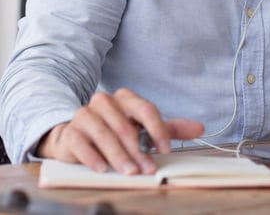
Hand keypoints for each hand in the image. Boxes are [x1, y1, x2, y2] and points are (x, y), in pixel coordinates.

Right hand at [37, 88, 203, 174]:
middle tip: (148, 169)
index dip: (157, 129)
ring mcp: (84, 115)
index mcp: (124, 99)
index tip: (165, 149)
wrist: (76, 135)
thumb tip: (199, 128)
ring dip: (118, 155)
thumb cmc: (114, 131)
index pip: (145, 108)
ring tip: (129, 171)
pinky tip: (102, 167)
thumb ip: (169, 128)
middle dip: (138, 150)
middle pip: (125, 125)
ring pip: (103, 133)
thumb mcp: (142, 129)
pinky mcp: (70, 132)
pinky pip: (81, 142)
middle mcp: (103, 102)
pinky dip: (92, 156)